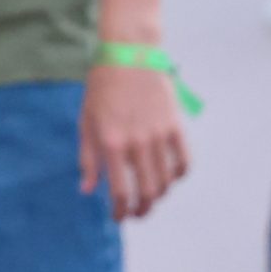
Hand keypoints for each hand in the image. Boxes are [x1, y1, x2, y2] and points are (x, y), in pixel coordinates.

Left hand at [80, 62, 191, 219]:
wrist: (128, 54)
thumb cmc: (102, 88)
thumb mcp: (86, 122)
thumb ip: (88, 158)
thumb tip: (88, 190)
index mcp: (111, 142)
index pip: (120, 191)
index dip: (121, 211)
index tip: (119, 216)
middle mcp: (136, 142)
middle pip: (146, 192)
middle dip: (142, 210)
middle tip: (137, 213)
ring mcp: (158, 134)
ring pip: (165, 180)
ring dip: (159, 196)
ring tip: (151, 198)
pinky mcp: (174, 125)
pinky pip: (184, 160)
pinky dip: (179, 175)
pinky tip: (169, 177)